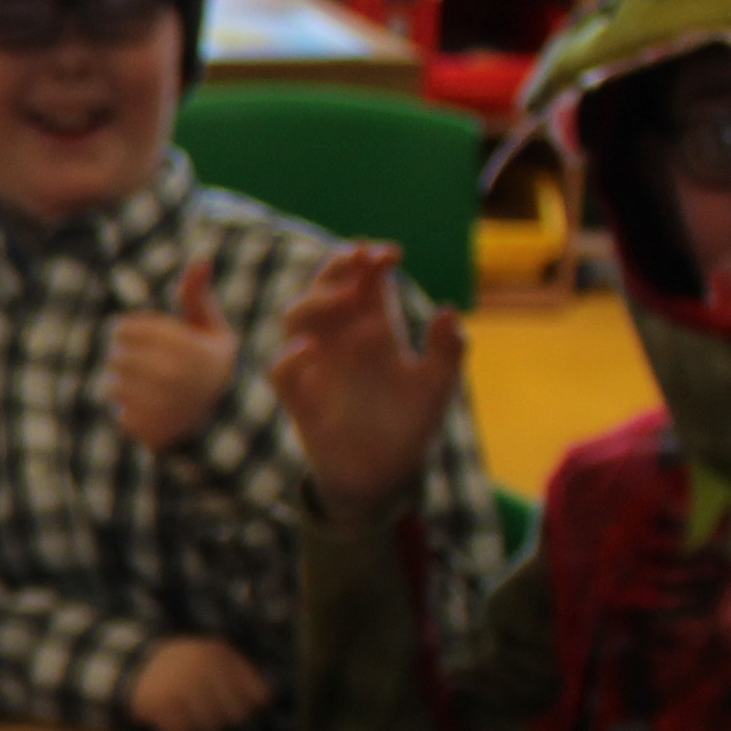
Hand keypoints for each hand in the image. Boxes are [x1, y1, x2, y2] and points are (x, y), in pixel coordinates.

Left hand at [108, 260, 243, 453]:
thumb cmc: (212, 369)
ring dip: (127, 385)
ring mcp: (157, 403)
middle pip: (116, 356)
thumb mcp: (212, 331)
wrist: (223, 426)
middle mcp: (170, 374)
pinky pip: (118, 409)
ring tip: (154, 390)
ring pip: (114, 382)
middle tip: (153, 369)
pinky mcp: (146, 426)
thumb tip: (201, 260)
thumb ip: (197, 296)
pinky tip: (152, 409)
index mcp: (185, 346)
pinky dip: (130, 409)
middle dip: (130, 359)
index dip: (133, 335)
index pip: (124, 330)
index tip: (151, 345)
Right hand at [128, 636, 277, 730]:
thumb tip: (267, 699)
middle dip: (226, 719)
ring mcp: (176, 688)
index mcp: (215, 655)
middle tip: (212, 712)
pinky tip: (178, 720)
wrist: (136, 665)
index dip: (247, 707)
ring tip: (196, 716)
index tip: (238, 707)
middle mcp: (196, 670)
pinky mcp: (156, 705)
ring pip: (210, 730)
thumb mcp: (217, 656)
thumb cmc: (188, 664)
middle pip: (233, 717)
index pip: (251, 698)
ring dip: (206, 729)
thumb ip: (245, 674)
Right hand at [267, 241, 470, 521]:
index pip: (367, 282)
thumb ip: (448, 350)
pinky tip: (310, 352)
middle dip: (337, 267)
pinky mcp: (299, 397)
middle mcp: (342, 339)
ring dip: (316, 301)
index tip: (389, 254)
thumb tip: (448, 310)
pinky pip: (282, 370)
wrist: (384, 476)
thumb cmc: (410, 426)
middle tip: (357, 259)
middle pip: (326, 287)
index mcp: (377, 329)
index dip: (372, 261)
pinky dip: (290, 358)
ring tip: (344, 300)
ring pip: (297, 317)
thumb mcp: (438, 387)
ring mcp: (317, 365)